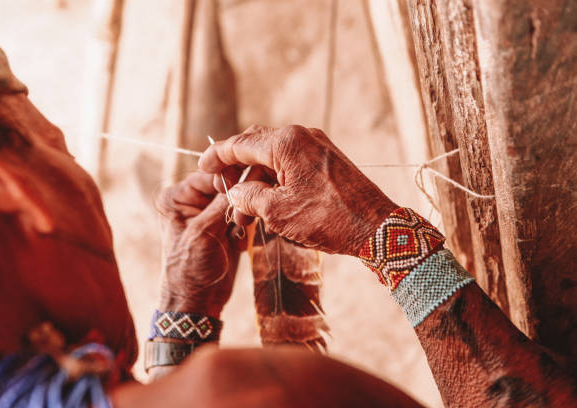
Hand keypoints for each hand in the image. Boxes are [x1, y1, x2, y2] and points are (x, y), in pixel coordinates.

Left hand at [155, 171, 240, 318]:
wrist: (197, 302)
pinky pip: (243, 216)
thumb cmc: (190, 269)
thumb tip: (247, 177)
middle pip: (226, 187)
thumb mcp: (204, 232)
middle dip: (237, 203)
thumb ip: (224, 203)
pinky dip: (245, 229)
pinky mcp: (225, 227)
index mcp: (176, 197)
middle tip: (242, 220)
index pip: (209, 175)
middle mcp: (192, 201)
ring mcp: (210, 214)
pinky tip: (238, 245)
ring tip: (236, 238)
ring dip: (242, 218)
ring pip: (238, 201)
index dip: (229, 180)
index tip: (247, 187)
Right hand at [198, 125, 397, 255]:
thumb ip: (248, 197)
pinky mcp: (326, 160)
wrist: (376, 228)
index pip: (240, 144)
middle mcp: (301, 137)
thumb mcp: (277, 211)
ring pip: (273, 159)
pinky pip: (291, 165)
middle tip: (224, 191)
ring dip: (256, 182)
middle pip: (256, 146)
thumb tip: (235, 192)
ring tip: (245, 213)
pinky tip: (267, 206)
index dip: (217, 156)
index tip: (201, 166)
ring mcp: (316, 147)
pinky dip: (275, 183)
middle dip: (236, 170)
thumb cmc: (327, 219)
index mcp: (285, 143)